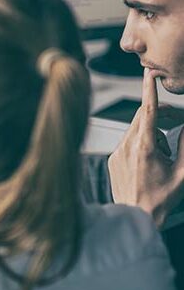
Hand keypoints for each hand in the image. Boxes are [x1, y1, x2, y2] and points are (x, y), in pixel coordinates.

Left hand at [108, 68, 183, 226]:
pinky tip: (149, 162)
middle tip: (178, 124)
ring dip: (152, 133)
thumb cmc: (161, 198)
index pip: (148, 111)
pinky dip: (141, 144)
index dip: (149, 90)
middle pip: (143, 118)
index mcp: (145, 147)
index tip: (149, 74)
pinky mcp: (112, 159)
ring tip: (164, 155)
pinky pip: (127, 142)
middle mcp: (127, 147)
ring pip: (135, 130)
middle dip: (161, 116)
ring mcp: (117, 153)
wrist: (135, 216)